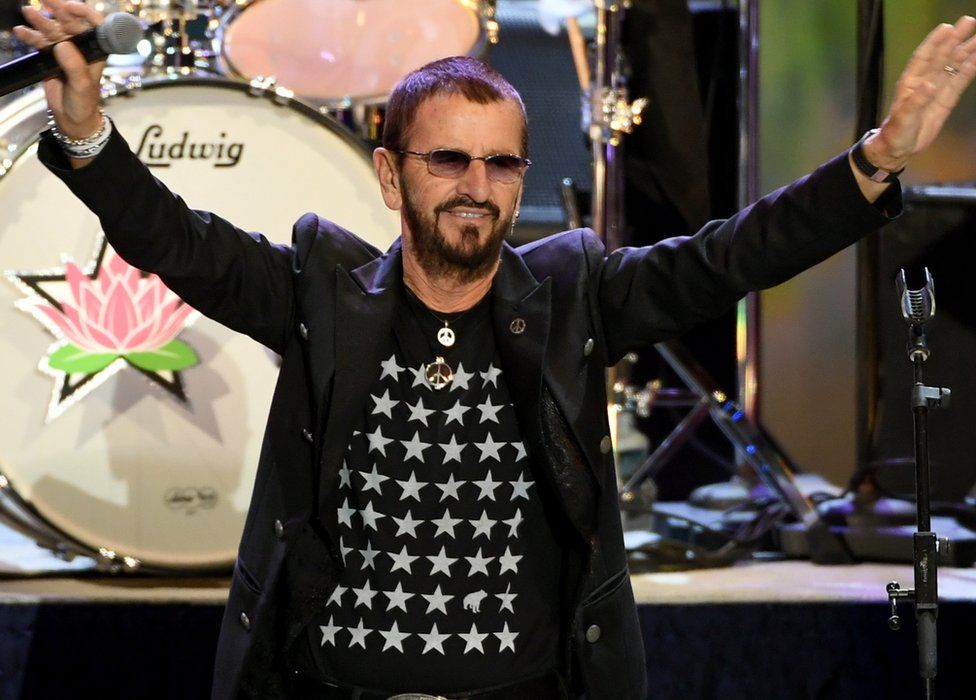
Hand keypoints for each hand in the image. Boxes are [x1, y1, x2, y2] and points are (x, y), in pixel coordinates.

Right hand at [13, 0, 106, 139]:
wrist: (72, 117)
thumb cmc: (84, 102)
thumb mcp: (82, 86)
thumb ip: (74, 66)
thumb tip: (63, 45)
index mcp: (96, 50)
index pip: (95, 25)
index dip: (85, 13)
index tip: (71, 6)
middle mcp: (81, 46)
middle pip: (70, 22)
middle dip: (58, 9)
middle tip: (44, 0)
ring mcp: (65, 50)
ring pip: (53, 30)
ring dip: (40, 21)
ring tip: (28, 12)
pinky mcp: (51, 55)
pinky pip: (40, 42)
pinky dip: (31, 36)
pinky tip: (21, 31)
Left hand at [866, 15, 975, 171]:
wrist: (898, 149)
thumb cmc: (895, 134)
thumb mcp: (903, 119)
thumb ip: (916, 101)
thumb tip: (930, 85)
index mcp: (910, 83)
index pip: (923, 57)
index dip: (934, 42)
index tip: (947, 28)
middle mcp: (924, 82)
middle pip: (942, 57)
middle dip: (955, 39)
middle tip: (969, 22)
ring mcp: (936, 90)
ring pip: (953, 67)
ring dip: (966, 52)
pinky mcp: (945, 101)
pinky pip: (959, 82)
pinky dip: (969, 71)